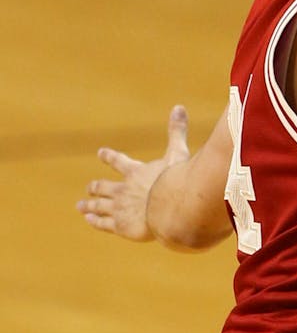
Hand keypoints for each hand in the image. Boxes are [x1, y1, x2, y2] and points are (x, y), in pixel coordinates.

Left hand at [78, 105, 192, 241]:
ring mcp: (120, 208)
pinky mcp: (121, 226)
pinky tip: (89, 220)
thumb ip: (177, 132)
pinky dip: (95, 221)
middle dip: (95, 187)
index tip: (101, 153)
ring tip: (81, 206)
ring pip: (99, 206)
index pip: (119, 162)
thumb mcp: (177, 153)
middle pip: (104, 187)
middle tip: (89, 188)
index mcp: (135, 172)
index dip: (109, 157)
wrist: (170, 208)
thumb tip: (179, 107)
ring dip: (90, 205)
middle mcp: (123, 189)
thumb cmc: (175, 180)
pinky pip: (103, 223)